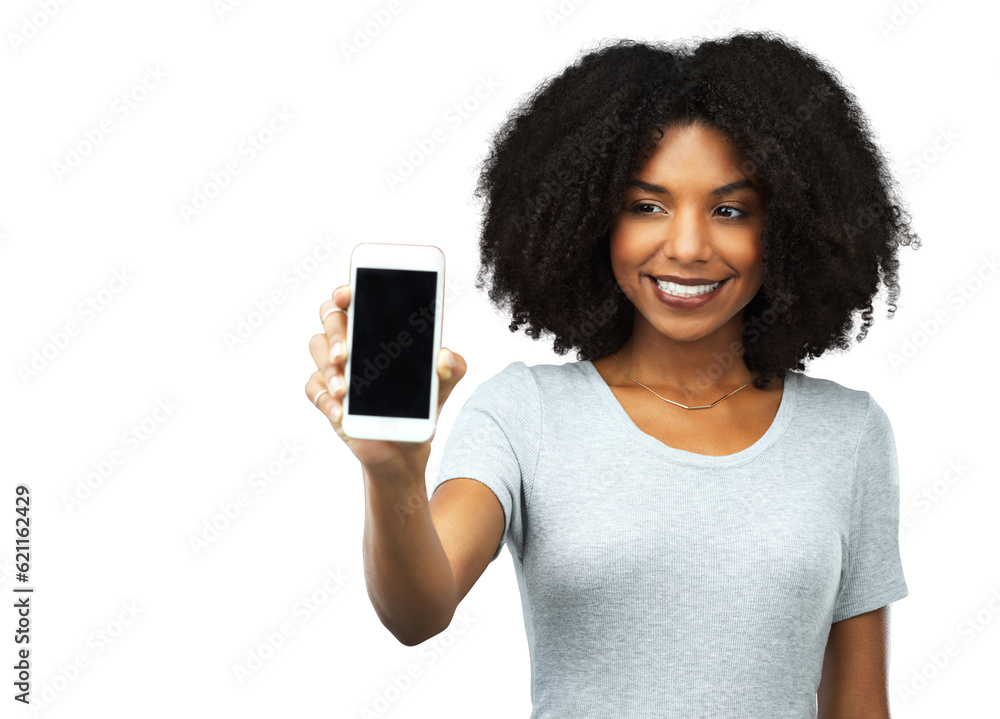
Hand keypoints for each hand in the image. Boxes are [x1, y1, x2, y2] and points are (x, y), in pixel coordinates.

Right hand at [305, 284, 465, 470]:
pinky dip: (325, 399)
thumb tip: (444, 357)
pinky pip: (314, 389)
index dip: (346, 291)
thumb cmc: (421, 403)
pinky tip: (340, 411)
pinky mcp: (327, 395)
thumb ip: (452, 367)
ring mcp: (336, 367)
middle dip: (336, 333)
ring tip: (345, 390)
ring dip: (328, 368)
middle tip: (345, 354)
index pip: (354, 299)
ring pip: (317, 348)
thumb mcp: (444, 383)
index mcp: (377, 328)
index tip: (347, 293)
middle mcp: (353, 341)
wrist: (407, 443)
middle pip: (330, 318)